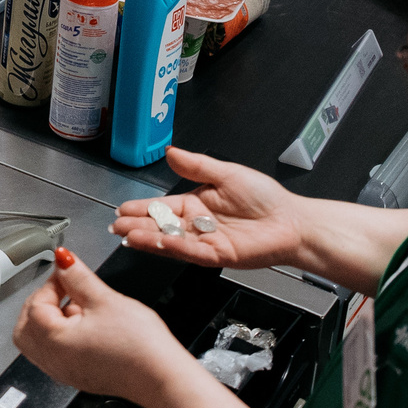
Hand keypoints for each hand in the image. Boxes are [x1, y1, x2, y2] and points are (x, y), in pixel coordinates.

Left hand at [12, 249, 192, 407]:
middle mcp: (54, 362)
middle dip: (40, 303)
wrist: (163, 378)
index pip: (35, 306)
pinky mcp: (79, 377)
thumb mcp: (105, 300)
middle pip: (26, 328)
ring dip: (50, 320)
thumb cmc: (140, 346)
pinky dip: (61, 336)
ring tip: (79, 308)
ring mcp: (65, 372)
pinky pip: (55, 354)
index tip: (67, 272)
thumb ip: (78, 277)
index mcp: (54, 342)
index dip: (50, 284)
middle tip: (63, 288)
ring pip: (38, 343)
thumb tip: (62, 260)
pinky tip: (86, 326)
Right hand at [110, 146, 310, 271]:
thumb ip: (197, 165)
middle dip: (137, 225)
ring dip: (147, 238)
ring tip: (126, 234)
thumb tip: (171, 152)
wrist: (292, 221)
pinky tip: (155, 242)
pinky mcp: (216, 255)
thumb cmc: (267, 198)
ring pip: (170, 240)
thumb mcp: (227, 173)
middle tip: (115, 224)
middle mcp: (197, 225)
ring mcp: (205, 242)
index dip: (141, 208)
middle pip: (161, 226)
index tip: (122, 208)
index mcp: (197, 204)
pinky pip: (189, 251)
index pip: (162, 207)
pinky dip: (171, 246)